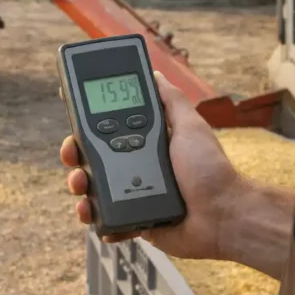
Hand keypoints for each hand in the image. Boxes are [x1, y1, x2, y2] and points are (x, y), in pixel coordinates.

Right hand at [60, 72, 243, 260]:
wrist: (222, 216)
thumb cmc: (210, 170)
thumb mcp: (190, 126)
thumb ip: (171, 100)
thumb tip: (156, 73)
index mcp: (145, 144)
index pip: (106, 130)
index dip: (86, 127)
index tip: (72, 123)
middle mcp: (136, 167)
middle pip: (92, 159)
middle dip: (75, 156)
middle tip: (72, 158)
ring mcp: (133, 194)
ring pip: (92, 190)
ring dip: (79, 187)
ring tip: (82, 189)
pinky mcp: (134, 220)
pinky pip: (106, 220)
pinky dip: (95, 219)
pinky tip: (93, 214)